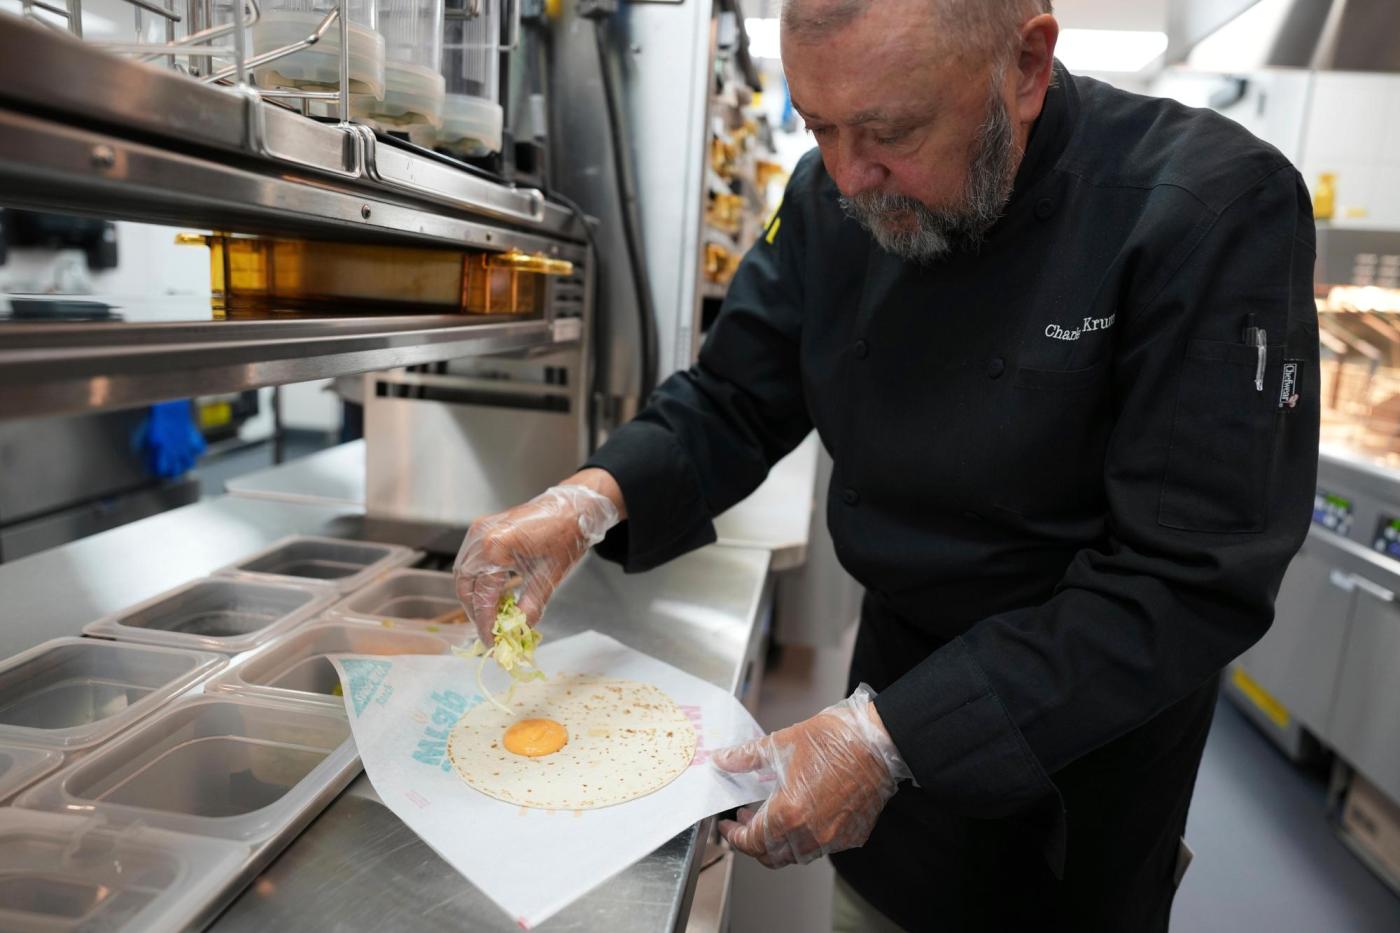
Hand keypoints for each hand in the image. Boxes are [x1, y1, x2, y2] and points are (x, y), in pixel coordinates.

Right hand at [453, 473, 622, 643]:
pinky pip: (471, 560)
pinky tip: (493, 593)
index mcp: (496, 548)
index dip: (485, 622)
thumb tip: (518, 629)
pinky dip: (477, 580)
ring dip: (474, 596)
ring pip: (463, 573)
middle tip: (489, 630)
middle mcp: (481, 537)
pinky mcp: (482, 527)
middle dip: (475, 611)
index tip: (492, 640)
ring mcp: (479, 530)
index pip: (482, 595)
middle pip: (465, 585)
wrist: (572, 507)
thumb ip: (531, 606)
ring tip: (491, 615)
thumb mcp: (549, 576)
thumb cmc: (565, 536)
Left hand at [714, 685, 910, 867]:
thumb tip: (722, 760)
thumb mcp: (780, 744)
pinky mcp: (852, 836)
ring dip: (780, 842)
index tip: (728, 826)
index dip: (734, 836)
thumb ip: (746, 757)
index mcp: (789, 813)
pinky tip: (804, 815)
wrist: (878, 742)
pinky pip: (822, 847)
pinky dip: (807, 838)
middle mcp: (811, 834)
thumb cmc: (834, 740)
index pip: (751, 842)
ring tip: (774, 816)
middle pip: (772, 856)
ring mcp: (834, 838)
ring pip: (797, 855)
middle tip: (747, 821)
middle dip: (754, 842)